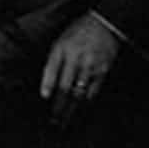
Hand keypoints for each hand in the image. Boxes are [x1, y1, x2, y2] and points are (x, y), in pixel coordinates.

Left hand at [39, 12, 121, 128]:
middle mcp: (75, 58)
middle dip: (58, 107)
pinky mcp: (102, 72)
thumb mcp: (60, 41)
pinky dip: (84, 104)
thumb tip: (46, 86)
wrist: (104, 24)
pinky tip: (80, 113)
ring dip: (70, 110)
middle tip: (53, 122)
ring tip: (64, 123)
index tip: (44, 98)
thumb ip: (53, 61)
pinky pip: (92, 93)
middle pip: (65, 87)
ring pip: (78, 94)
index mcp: (61, 48)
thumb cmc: (78, 33)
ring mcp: (90, 66)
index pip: (52, 69)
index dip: (48, 85)